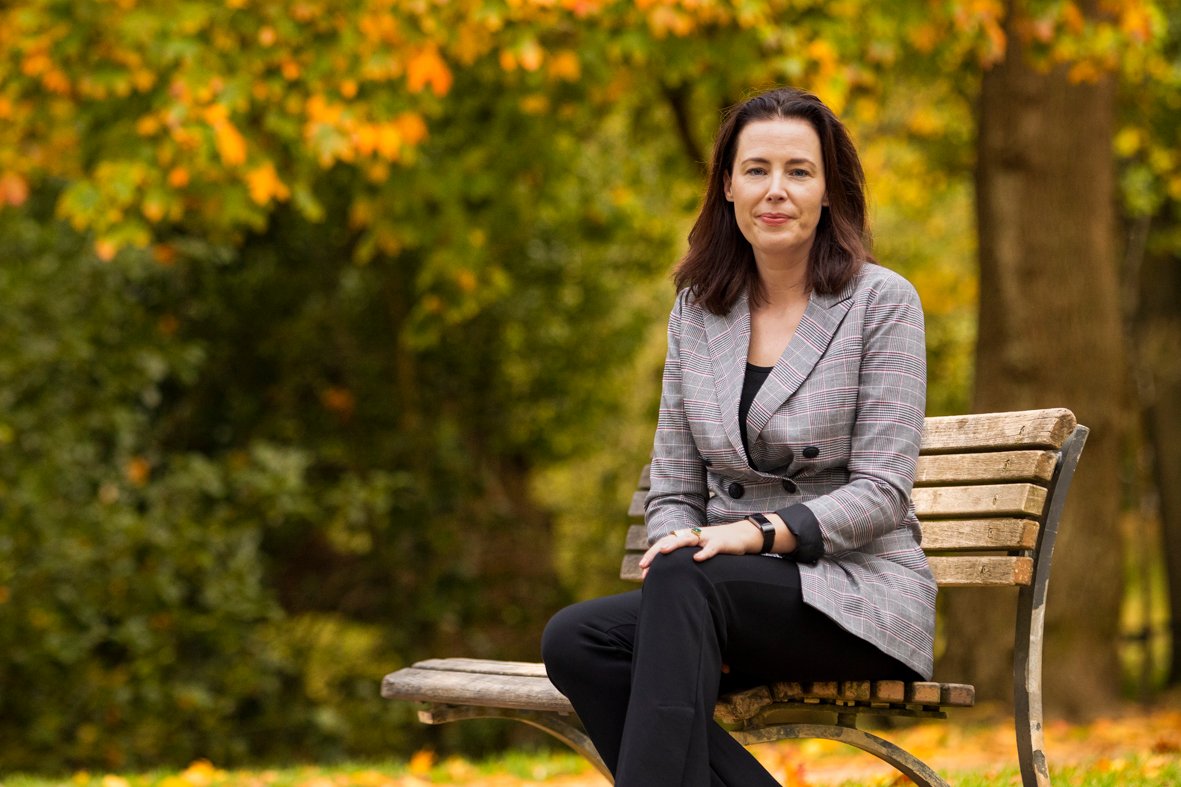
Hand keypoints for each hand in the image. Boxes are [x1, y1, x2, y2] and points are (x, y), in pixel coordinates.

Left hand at [639, 521, 762, 577]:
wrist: (741, 536)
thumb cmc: (716, 546)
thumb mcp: (698, 550)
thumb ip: (684, 558)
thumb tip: (668, 574)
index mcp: (686, 537)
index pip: (665, 543)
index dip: (652, 554)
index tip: (642, 569)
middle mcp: (693, 535)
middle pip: (670, 540)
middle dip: (656, 551)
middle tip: (644, 564)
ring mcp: (706, 537)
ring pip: (688, 539)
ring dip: (675, 544)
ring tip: (663, 551)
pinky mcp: (720, 542)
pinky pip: (711, 547)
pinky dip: (704, 553)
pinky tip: (697, 559)